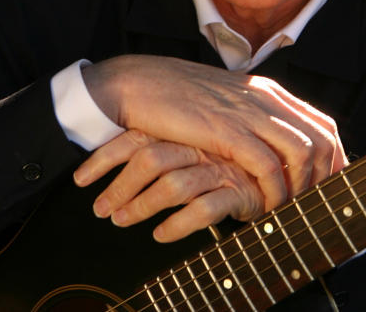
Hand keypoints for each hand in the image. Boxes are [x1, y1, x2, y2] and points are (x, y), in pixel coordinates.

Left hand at [76, 130, 264, 241]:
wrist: (282, 167)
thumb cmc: (233, 160)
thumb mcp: (197, 144)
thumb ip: (168, 145)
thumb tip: (123, 160)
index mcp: (187, 129)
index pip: (138, 137)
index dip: (105, 156)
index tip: (82, 179)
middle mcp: (201, 145)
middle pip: (150, 159)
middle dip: (119, 187)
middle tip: (101, 210)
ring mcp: (220, 167)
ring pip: (173, 184)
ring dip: (141, 206)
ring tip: (122, 222)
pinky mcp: (238, 191)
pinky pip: (203, 209)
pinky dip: (177, 225)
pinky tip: (161, 235)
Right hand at [80, 55, 344, 209]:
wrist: (138, 85)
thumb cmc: (177, 99)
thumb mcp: (226, 104)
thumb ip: (252, 120)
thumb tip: (273, 150)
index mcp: (269, 91)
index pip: (324, 124)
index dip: (336, 158)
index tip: (332, 188)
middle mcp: (267, 98)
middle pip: (323, 140)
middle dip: (326, 179)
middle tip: (314, 208)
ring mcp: (249, 112)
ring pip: (302, 153)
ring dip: (300, 189)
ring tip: (288, 212)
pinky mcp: (228, 130)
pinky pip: (267, 166)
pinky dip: (271, 192)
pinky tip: (261, 208)